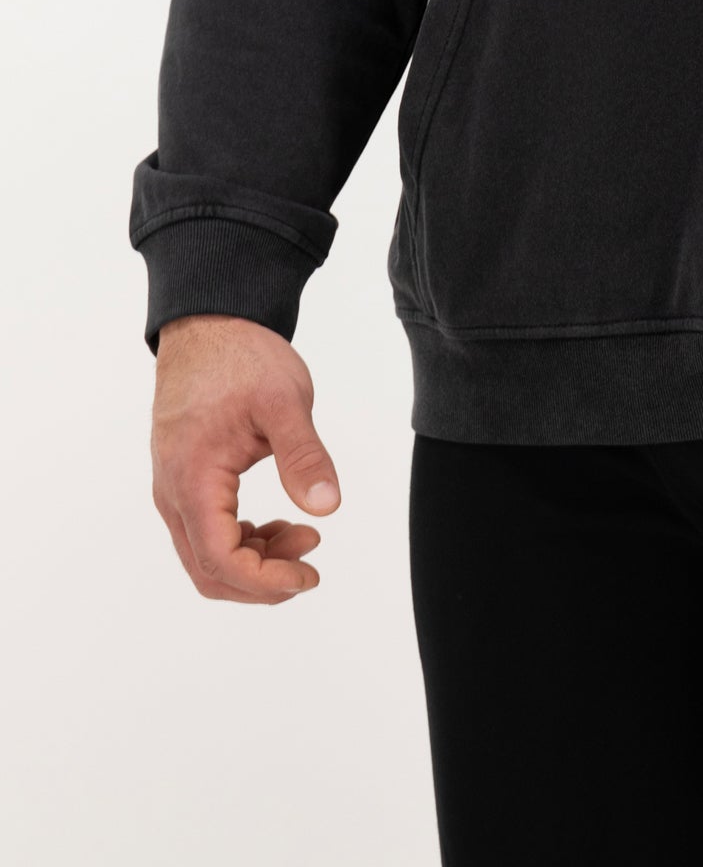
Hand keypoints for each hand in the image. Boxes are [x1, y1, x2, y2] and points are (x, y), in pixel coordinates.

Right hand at [150, 314, 340, 603]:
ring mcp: (174, 487)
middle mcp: (172, 493)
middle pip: (208, 571)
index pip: (220, 561)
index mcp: (192, 479)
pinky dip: (242, 540)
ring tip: (304, 534)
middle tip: (311, 560)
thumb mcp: (285, 401)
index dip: (266, 582)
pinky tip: (277, 522)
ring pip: (206, 555)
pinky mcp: (184, 479)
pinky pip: (205, 531)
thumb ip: (304, 456)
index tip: (310, 575)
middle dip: (262, 579)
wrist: (210, 323)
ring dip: (254, 561)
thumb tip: (327, 507)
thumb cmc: (242, 356)